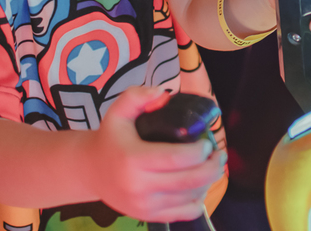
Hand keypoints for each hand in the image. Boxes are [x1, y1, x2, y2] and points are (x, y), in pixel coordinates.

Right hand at [83, 86, 225, 221]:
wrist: (90, 171)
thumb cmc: (110, 138)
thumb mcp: (118, 111)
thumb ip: (138, 96)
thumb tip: (163, 93)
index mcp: (133, 159)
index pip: (177, 158)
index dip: (200, 151)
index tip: (208, 142)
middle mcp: (139, 186)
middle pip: (189, 180)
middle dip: (212, 167)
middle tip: (219, 155)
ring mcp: (144, 205)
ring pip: (190, 198)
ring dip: (208, 182)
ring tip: (211, 167)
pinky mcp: (148, 216)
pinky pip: (184, 213)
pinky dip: (198, 200)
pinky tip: (199, 185)